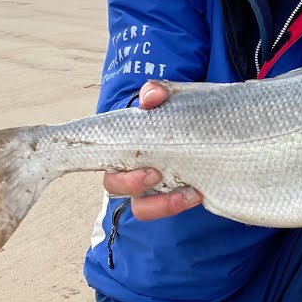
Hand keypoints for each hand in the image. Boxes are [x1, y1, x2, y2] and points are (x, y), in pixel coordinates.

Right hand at [101, 81, 203, 220]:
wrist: (196, 125)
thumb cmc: (169, 112)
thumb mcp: (165, 98)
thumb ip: (155, 93)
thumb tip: (151, 99)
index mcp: (121, 145)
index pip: (103, 155)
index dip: (105, 158)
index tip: (130, 159)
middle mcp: (129, 170)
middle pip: (115, 186)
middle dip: (132, 183)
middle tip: (155, 174)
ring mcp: (148, 187)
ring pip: (141, 207)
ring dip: (161, 204)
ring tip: (188, 193)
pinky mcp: (169, 196)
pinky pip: (166, 208)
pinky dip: (179, 203)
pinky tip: (198, 193)